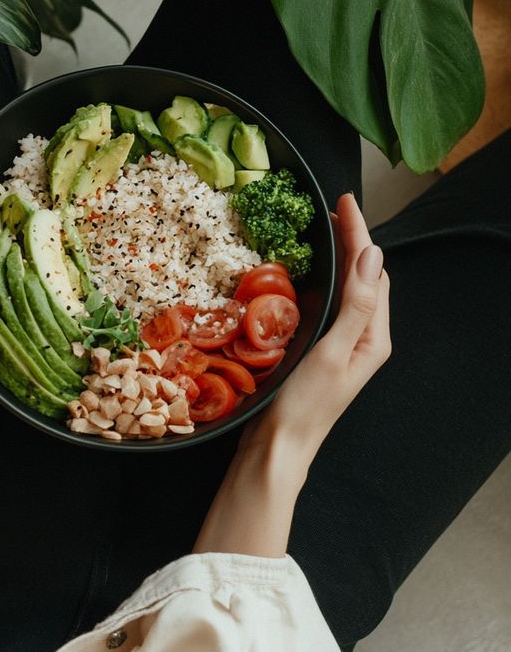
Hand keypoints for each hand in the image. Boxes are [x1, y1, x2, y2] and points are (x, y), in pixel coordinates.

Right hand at [240, 193, 390, 465]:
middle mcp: (363, 338)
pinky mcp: (321, 350)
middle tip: (330, 211)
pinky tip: (306, 272)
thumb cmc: (304, 407)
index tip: (343, 202)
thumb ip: (356, 305)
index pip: (372, 272)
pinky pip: (329, 304)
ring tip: (322, 231)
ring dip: (339, 258)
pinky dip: (323, 280)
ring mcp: (342, 344)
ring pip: (348, 289)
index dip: (360, 234)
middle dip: (352, 240)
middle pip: (364, 277)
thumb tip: (372, 255)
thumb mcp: (333, 353)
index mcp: (373, 337)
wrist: (279, 449)